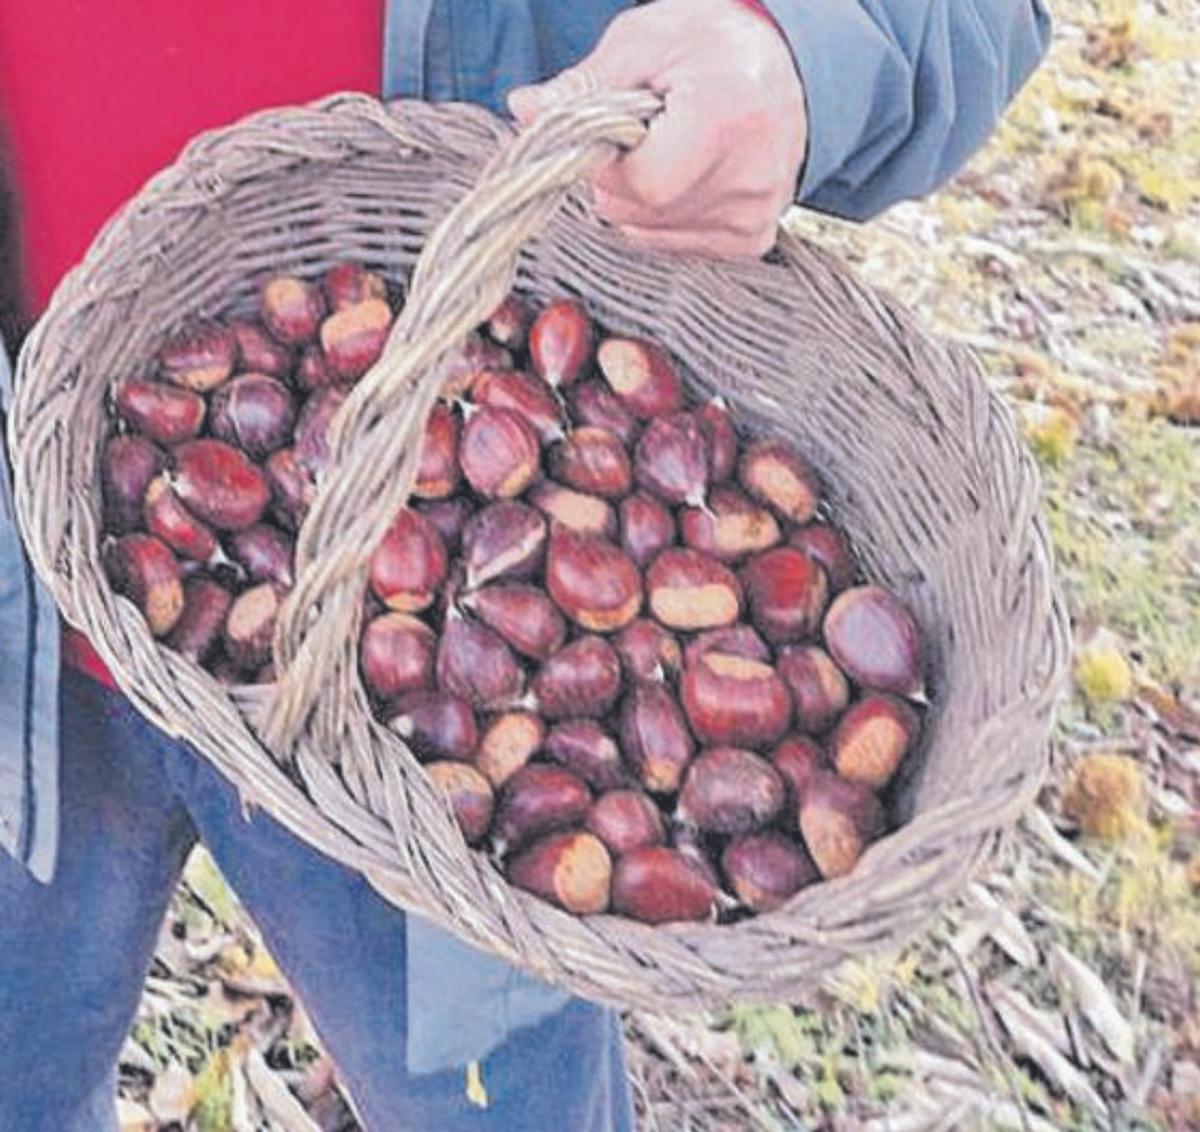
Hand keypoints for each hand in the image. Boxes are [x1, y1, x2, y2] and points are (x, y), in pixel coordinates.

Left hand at [508, 0, 807, 258]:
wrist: (784, 65)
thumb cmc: (708, 45)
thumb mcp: (642, 43)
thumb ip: (582, 85)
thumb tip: (524, 109)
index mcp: (726, 117)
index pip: (640, 183)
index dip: (609, 164)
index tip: (615, 131)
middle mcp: (752, 175)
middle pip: (641, 212)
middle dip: (620, 179)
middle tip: (644, 135)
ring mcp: (756, 213)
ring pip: (651, 233)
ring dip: (641, 199)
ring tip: (672, 150)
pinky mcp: (754, 238)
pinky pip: (678, 246)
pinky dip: (667, 216)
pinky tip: (688, 177)